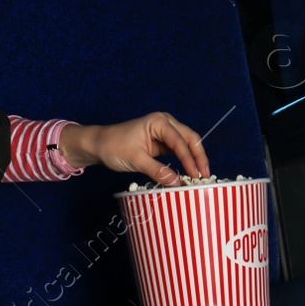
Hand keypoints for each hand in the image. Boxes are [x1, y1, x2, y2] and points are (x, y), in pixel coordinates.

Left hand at [58, 112, 209, 185]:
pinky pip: (178, 151)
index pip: (179, 141)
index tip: (196, 176)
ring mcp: (164, 133)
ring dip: (194, 159)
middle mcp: (165, 123)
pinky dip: (185, 161)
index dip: (190, 159)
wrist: (99, 145)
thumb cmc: (114, 146)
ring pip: (186, 145)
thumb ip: (157, 171)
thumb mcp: (135, 160)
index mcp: (159, 122)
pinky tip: (189, 173)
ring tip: (201, 176)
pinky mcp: (162, 143)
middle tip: (206, 176)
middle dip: (199, 157)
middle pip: (189, 139)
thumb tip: (177, 183)